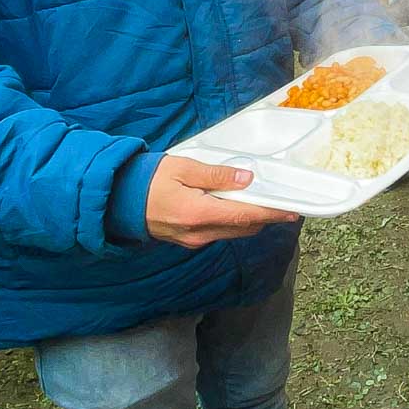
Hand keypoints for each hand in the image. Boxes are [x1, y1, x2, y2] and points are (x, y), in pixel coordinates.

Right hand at [145, 155, 298, 248]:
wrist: (116, 199)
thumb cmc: (146, 180)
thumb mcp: (183, 168)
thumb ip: (216, 175)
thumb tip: (246, 179)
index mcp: (198, 213)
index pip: (245, 215)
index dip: (271, 213)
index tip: (291, 211)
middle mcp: (199, 233)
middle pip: (243, 228)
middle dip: (264, 217)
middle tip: (280, 203)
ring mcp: (193, 240)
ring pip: (232, 232)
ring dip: (249, 219)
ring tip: (259, 202)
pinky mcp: (188, 240)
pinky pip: (219, 233)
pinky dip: (232, 221)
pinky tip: (233, 206)